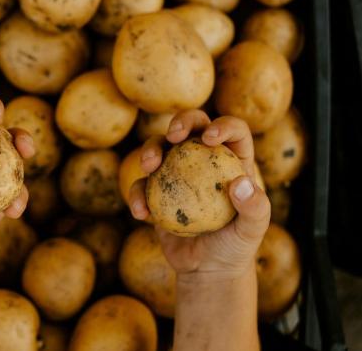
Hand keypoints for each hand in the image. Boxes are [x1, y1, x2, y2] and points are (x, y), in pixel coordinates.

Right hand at [127, 110, 270, 277]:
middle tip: (174, 135)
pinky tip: (140, 212)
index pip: (233, 131)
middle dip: (181, 121)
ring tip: (148, 167)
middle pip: (192, 127)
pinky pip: (141, 185)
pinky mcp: (155, 192)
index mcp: (233, 161)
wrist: (207, 269)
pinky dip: (136, 194)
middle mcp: (204, 160)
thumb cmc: (235, 247)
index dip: (222, 126)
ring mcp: (177, 173)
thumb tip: (240, 182)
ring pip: (160, 147)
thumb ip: (255, 208)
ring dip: (149, 150)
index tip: (210, 139)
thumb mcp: (252, 232)